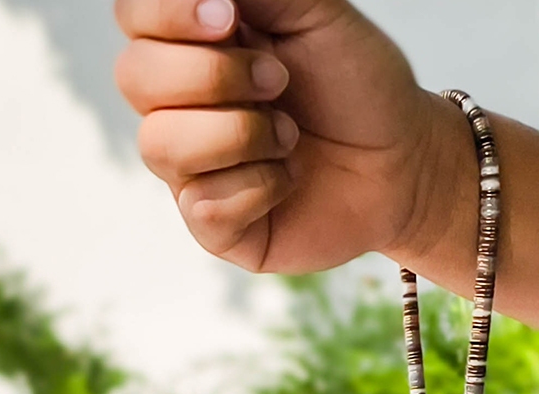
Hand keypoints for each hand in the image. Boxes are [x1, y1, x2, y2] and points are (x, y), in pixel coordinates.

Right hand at [115, 0, 458, 273]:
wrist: (405, 162)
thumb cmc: (359, 85)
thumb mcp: (313, 12)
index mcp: (193, 44)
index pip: (134, 16)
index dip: (166, 14)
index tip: (228, 15)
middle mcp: (180, 106)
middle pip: (134, 78)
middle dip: (215, 76)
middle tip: (279, 81)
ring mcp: (193, 170)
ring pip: (160, 145)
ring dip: (239, 134)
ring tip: (289, 136)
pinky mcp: (216, 228)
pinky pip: (203, 206)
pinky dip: (258, 187)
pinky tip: (289, 180)